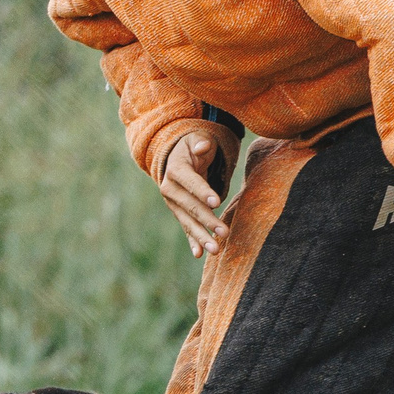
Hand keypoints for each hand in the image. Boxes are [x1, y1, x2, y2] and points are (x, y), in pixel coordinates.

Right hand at [159, 127, 239, 258]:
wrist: (178, 158)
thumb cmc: (193, 147)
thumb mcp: (196, 139)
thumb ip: (201, 142)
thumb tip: (202, 147)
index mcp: (176, 169)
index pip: (191, 182)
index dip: (203, 191)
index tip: (216, 202)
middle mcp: (170, 189)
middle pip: (190, 206)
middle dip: (207, 220)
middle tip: (224, 232)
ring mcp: (173, 204)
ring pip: (188, 222)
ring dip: (202, 236)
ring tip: (216, 250)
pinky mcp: (179, 213)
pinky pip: (186, 229)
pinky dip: (193, 242)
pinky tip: (199, 254)